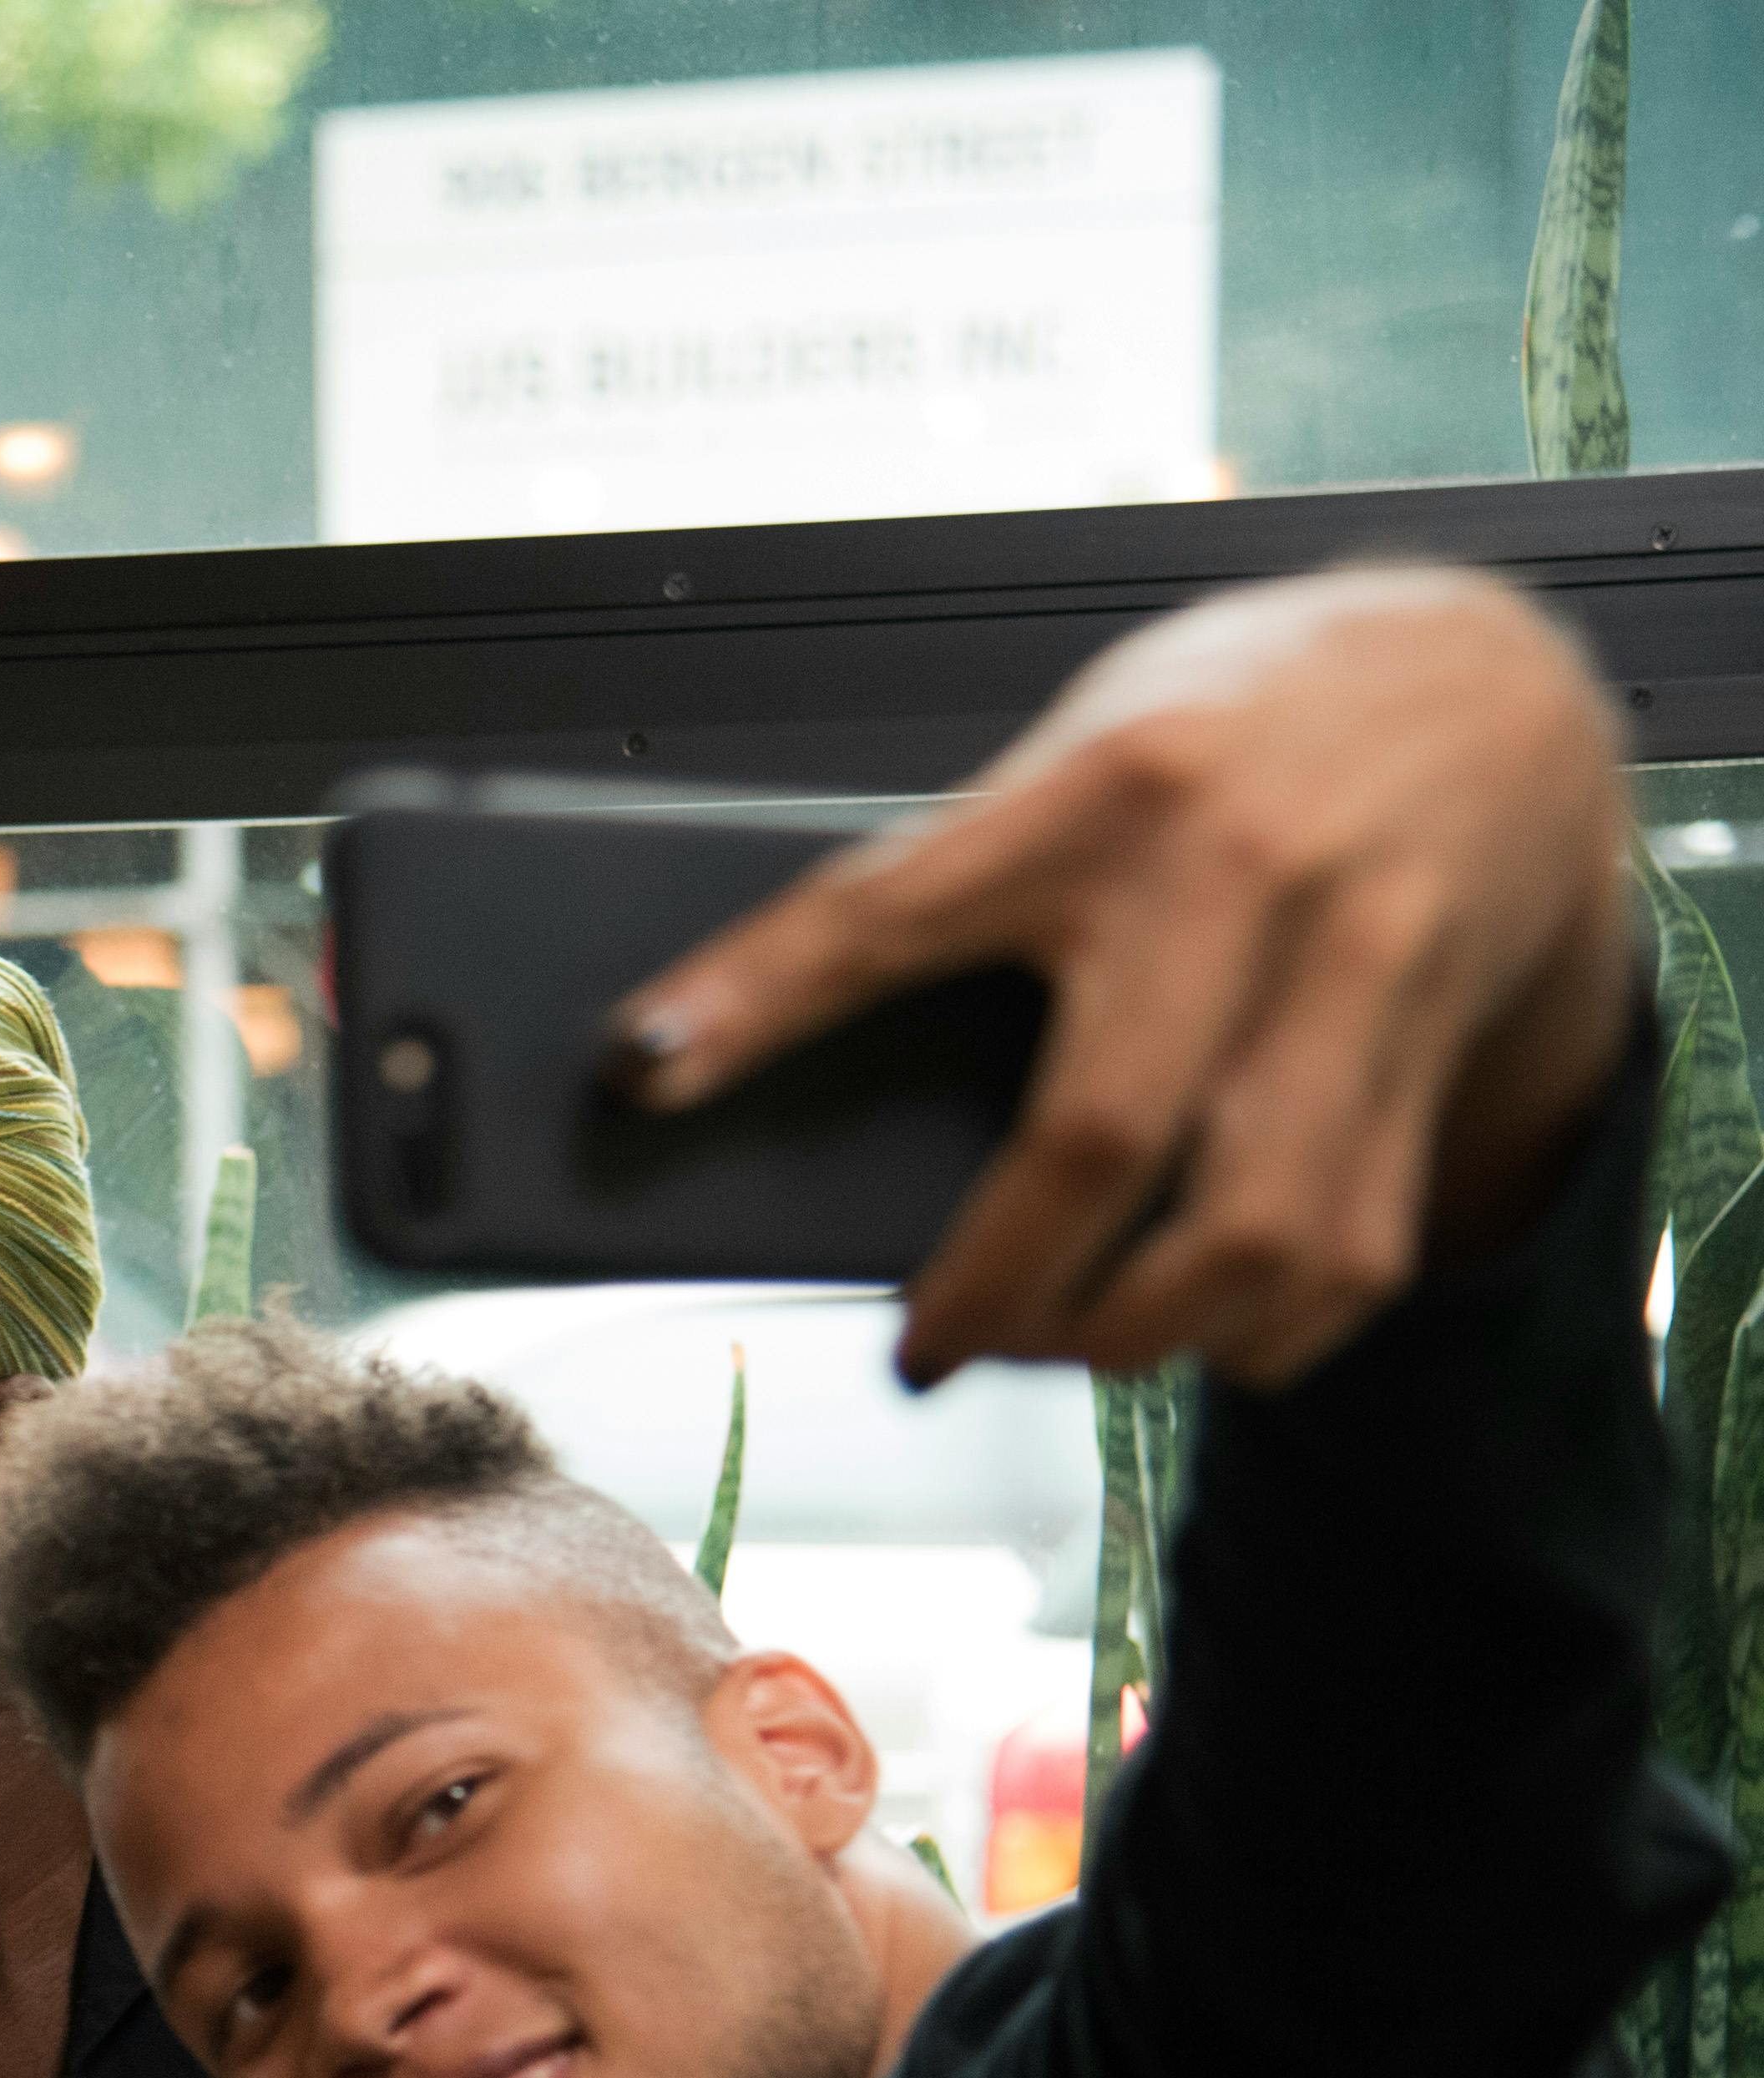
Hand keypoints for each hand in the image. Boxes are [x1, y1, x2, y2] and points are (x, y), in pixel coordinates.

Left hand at [614, 566, 1641, 1390]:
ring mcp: (1354, 971)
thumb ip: (957, 877)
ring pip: (1252, 1226)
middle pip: (1097, 1133)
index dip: (757, 994)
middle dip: (997, 1285)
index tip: (639, 1069)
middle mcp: (1236, 879)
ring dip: (1133, 1336)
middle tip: (927, 1346)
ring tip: (1058, 1345)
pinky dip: (1264, 1330)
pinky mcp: (1432, 1049)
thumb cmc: (1233, 732)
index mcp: (1102, 789)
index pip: (890, 903)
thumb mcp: (1078, 753)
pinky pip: (1353, 1246)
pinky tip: (1199, 1334)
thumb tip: (750, 1041)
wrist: (1488, 680)